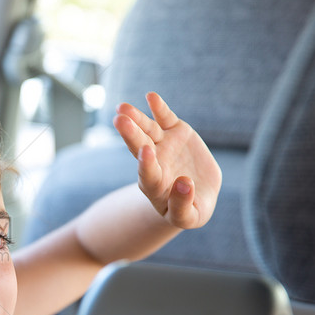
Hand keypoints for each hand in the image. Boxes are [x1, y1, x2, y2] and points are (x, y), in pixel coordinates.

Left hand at [113, 92, 221, 228]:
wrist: (196, 193)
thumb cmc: (189, 210)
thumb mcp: (189, 217)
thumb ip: (182, 205)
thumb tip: (184, 183)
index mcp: (156, 185)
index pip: (147, 174)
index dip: (146, 164)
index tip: (146, 152)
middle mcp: (155, 162)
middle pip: (140, 147)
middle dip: (130, 134)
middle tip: (119, 120)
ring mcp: (164, 145)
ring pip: (147, 130)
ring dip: (136, 118)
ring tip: (122, 107)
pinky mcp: (176, 132)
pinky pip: (164, 118)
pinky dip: (158, 107)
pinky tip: (150, 96)